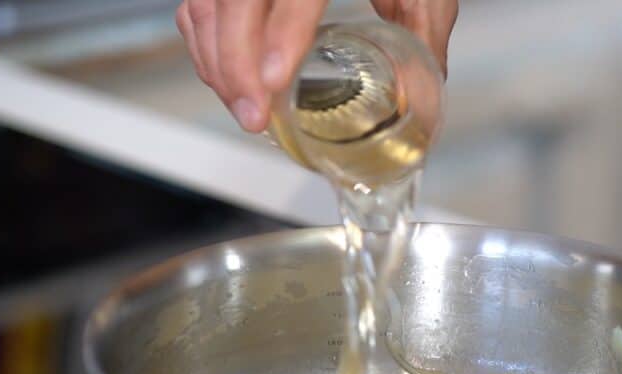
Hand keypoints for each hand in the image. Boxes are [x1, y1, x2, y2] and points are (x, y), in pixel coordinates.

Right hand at [175, 0, 457, 132]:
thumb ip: (423, 23)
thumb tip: (420, 89)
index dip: (282, 33)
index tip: (274, 80)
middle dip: (236, 63)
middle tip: (254, 115)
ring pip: (206, 2)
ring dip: (217, 61)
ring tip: (244, 108)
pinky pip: (198, 1)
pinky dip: (204, 43)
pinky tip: (226, 77)